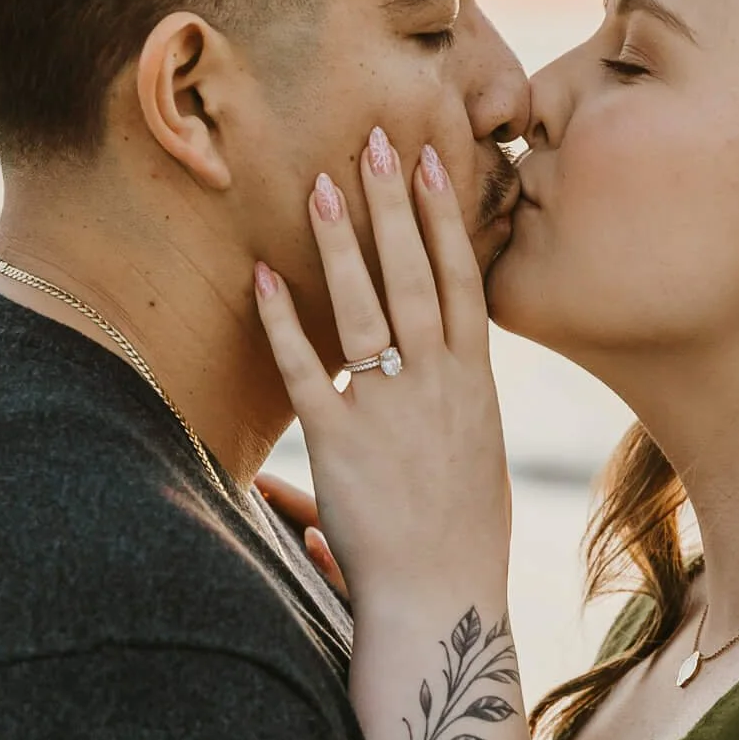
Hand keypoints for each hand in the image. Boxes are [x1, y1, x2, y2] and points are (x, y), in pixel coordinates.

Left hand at [251, 126, 511, 621]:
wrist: (443, 599)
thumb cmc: (462, 539)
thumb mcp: (476, 459)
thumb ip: (453, 409)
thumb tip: (436, 381)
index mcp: (476, 384)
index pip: (462, 280)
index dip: (445, 218)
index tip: (432, 162)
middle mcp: (438, 385)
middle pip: (415, 276)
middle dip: (393, 205)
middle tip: (374, 140)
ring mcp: (391, 410)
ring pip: (366, 308)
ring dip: (342, 244)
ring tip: (320, 186)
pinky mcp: (342, 442)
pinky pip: (305, 368)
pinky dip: (282, 320)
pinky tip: (262, 275)